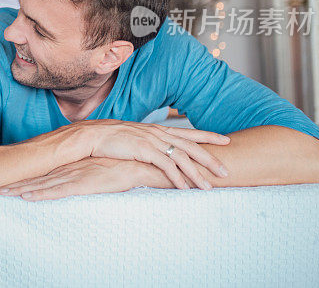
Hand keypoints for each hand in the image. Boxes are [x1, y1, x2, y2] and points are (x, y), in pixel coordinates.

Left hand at [0, 157, 152, 200]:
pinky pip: (58, 191)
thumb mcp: (94, 169)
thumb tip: (71, 179)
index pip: (40, 173)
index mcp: (68, 165)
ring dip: (21, 190)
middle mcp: (67, 169)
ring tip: (1, 194)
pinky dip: (41, 195)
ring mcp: (73, 175)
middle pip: (35, 178)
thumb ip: (81, 173)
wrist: (137, 164)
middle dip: (14, 184)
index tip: (4, 182)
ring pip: (41, 185)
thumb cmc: (119, 167)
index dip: (21, 178)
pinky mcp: (83, 183)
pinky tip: (27, 198)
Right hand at [75, 120, 228, 189]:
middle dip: (211, 158)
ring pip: (182, 158)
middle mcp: (158, 133)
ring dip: (197, 174)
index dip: (209, 136)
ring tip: (209, 188)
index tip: (226, 140)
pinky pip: (166, 166)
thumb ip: (148, 144)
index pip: (188, 132)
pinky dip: (177, 178)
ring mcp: (152, 141)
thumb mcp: (134, 139)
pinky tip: (185, 189)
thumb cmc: (110, 139)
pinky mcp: (144, 150)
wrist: (92, 135)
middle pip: (191, 145)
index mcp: (157, 129)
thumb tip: (156, 153)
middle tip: (226, 171)